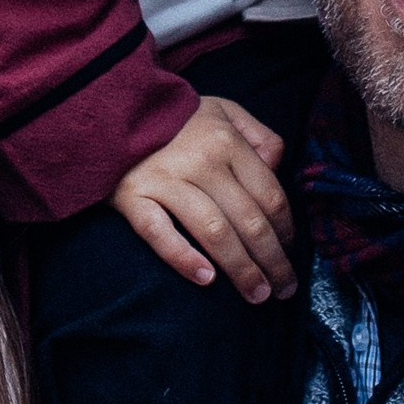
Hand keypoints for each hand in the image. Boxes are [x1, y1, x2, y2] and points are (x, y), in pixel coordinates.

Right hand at [112, 99, 295, 300]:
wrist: (112, 109)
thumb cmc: (176, 117)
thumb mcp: (225, 110)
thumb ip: (259, 136)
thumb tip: (277, 170)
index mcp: (227, 141)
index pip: (270, 196)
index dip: (286, 230)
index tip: (290, 252)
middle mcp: (200, 162)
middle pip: (249, 221)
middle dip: (273, 261)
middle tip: (283, 289)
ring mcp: (165, 180)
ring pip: (214, 232)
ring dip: (241, 270)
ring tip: (256, 294)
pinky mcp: (132, 196)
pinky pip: (159, 233)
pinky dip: (183, 257)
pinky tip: (206, 279)